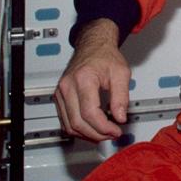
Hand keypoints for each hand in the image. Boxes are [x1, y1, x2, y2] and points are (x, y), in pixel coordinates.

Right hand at [53, 19, 130, 141]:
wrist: (93, 46)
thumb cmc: (105, 56)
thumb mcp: (121, 73)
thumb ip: (122, 97)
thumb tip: (120, 117)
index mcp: (83, 79)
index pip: (90, 113)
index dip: (104, 127)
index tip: (116, 130)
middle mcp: (68, 86)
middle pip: (78, 122)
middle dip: (96, 134)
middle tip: (111, 134)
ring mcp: (61, 92)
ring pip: (69, 125)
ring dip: (86, 135)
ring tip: (103, 134)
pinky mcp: (59, 97)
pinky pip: (65, 120)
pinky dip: (78, 129)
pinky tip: (91, 129)